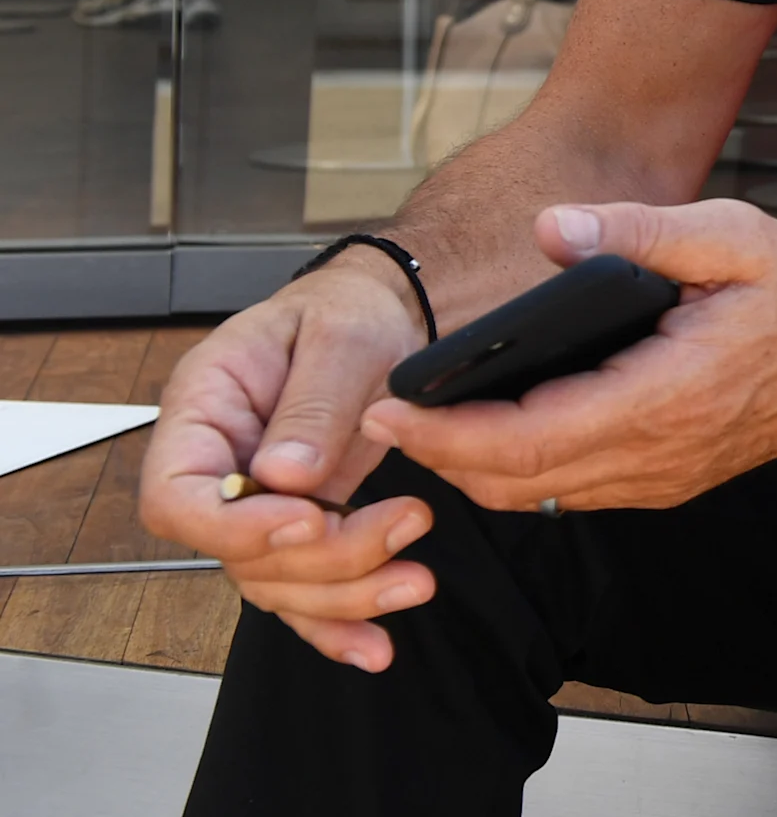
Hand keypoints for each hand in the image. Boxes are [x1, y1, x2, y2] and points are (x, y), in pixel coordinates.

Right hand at [134, 251, 440, 671]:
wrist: (385, 313)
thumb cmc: (351, 310)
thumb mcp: (340, 335)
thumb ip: (311, 403)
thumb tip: (283, 475)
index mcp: (203, 409)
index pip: (178, 496)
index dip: (234, 525)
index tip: (308, 519)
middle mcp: (220, 465)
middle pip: (237, 552)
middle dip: (321, 558)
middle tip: (406, 525)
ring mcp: (258, 502)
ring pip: (275, 581)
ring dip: (344, 595)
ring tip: (417, 580)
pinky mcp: (300, 525)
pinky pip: (302, 588)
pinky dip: (336, 622)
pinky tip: (374, 648)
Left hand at [361, 199, 776, 514]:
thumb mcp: (729, 235)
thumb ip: (638, 229)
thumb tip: (553, 227)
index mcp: (664, 395)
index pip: (525, 438)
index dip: (443, 433)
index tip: (387, 409)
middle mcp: (657, 454)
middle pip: (515, 481)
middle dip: (438, 456)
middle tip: (383, 417)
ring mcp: (661, 478)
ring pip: (538, 496)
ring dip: (473, 471)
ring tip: (424, 425)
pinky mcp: (665, 482)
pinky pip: (571, 491)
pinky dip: (518, 473)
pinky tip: (494, 433)